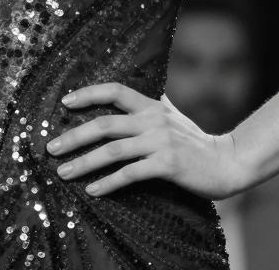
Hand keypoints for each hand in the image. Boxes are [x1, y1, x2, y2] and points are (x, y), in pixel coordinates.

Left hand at [46, 83, 243, 198]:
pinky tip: (92, 190)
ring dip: (84, 163)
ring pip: (112, 151)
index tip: (64, 103)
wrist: (227, 162)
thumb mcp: (171, 114)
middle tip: (52, 148)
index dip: (88, 94)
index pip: (114, 90)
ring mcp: (160, 142)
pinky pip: (130, 174)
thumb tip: (125, 92)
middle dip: (74, 136)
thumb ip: (150, 102)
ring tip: (64, 172)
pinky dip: (108, 182)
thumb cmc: (194, 140)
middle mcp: (153, 119)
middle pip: (104, 124)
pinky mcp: (167, 165)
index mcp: (151, 105)